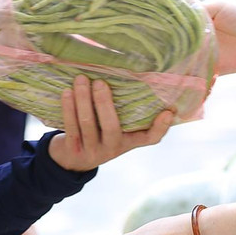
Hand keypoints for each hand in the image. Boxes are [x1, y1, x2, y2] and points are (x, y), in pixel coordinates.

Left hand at [47, 76, 172, 171]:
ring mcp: (93, 151)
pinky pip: (71, 127)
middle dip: (104, 103)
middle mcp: (113, 148)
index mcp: (128, 141)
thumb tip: (135, 75)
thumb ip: (126, 110)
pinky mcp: (74, 150)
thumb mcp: (116, 128)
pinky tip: (67, 92)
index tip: (168, 111)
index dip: (161, 127)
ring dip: (83, 100)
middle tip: (99, 82)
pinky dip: (68, 108)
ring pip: (87, 124)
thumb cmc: (100, 133)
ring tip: (81, 79)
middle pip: (112, 127)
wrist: (73, 160)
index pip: (150, 138)